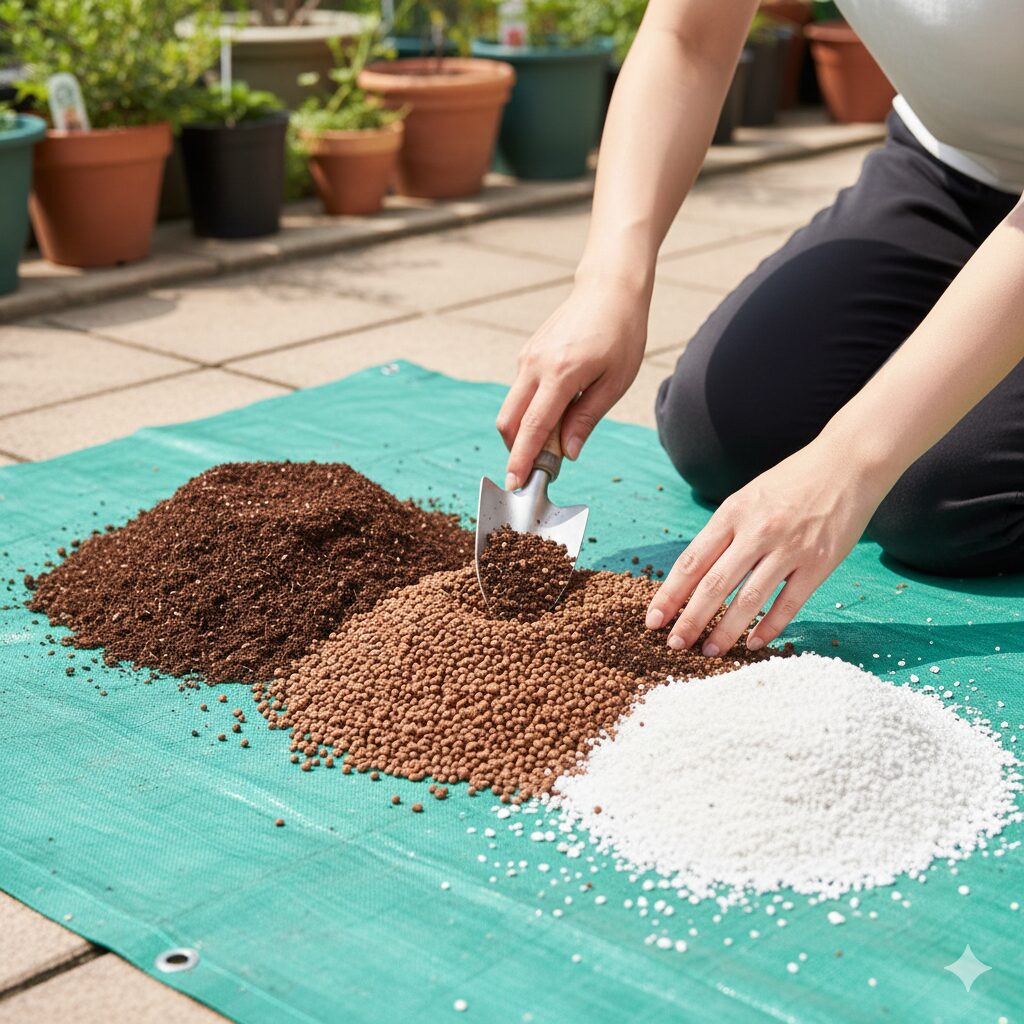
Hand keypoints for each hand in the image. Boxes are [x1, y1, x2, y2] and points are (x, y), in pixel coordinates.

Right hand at [496, 279, 649, 489]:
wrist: (609, 288)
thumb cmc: (621, 334)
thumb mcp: (615, 381)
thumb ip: (587, 418)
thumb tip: (567, 453)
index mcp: (561, 373)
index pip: (533, 427)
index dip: (521, 459)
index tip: (512, 483)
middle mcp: (535, 365)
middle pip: (509, 421)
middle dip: (516, 450)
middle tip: (538, 468)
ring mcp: (527, 358)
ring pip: (511, 408)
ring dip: (524, 432)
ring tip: (557, 437)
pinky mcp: (527, 354)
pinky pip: (519, 393)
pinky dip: (529, 412)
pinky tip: (557, 412)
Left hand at [645, 439, 889, 653]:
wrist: (847, 464)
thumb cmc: (791, 483)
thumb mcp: (747, 497)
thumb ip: (724, 533)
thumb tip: (693, 575)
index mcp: (732, 512)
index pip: (691, 561)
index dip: (669, 594)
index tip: (653, 619)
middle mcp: (757, 531)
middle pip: (713, 584)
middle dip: (689, 620)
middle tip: (674, 645)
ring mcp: (789, 548)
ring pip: (748, 600)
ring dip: (725, 631)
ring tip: (708, 652)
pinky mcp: (818, 563)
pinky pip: (788, 604)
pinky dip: (769, 628)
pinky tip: (753, 644)